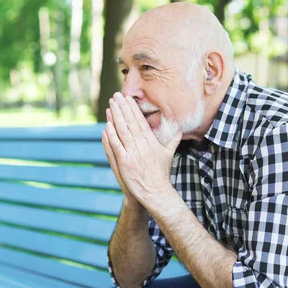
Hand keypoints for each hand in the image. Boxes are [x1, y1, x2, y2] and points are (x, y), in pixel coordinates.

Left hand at [102, 92, 181, 207]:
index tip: (127, 98)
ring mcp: (133, 153)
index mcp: (151, 141)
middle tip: (116, 96)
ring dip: (116, 116)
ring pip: (123, 131)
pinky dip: (111, 135)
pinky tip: (107, 125)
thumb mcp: (168, 154)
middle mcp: (142, 145)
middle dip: (123, 108)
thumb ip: (173, 140)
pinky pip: (117, 145)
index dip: (132, 109)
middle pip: (130, 122)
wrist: (156, 192)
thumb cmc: (161, 174)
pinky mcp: (125, 162)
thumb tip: (180, 129)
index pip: (140, 121)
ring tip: (111, 105)